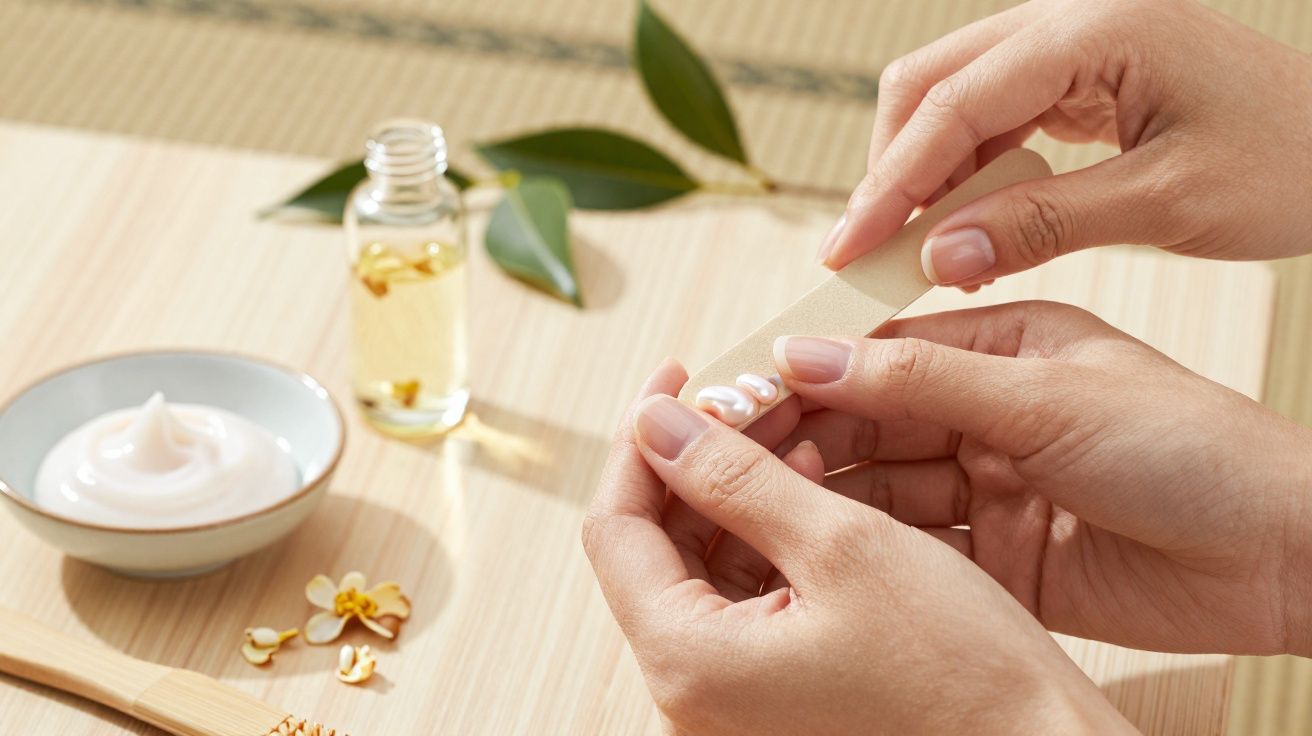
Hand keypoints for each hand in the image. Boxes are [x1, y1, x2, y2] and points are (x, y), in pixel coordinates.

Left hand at [583, 359, 1130, 734]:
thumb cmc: (958, 666)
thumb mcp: (843, 546)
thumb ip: (734, 478)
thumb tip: (657, 424)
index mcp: (688, 661)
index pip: (615, 528)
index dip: (641, 441)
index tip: (677, 377)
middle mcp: (690, 692)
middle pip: (652, 545)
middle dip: (695, 458)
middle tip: (744, 394)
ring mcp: (728, 697)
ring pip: (698, 565)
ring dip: (734, 490)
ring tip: (789, 431)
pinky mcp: (768, 693)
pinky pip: (739, 598)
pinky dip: (765, 536)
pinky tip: (809, 487)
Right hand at [772, 300, 1311, 655]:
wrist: (1283, 558)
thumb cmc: (1195, 449)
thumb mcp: (1050, 397)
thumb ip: (924, 379)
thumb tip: (812, 353)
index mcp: (1005, 344)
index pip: (881, 349)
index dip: (810, 367)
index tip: (740, 385)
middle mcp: (989, 412)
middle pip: (869, 419)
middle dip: (805, 433)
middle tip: (729, 450)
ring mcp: (991, 485)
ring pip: (883, 485)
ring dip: (828, 490)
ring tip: (757, 498)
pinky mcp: (999, 555)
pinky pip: (914, 545)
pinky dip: (867, 545)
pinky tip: (819, 544)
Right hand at [820, 0, 1311, 283]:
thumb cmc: (1292, 162)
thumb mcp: (1167, 202)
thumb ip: (1042, 224)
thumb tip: (936, 255)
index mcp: (1097, 29)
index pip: (954, 104)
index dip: (892, 182)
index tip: (849, 247)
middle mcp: (1071, 20)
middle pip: (931, 83)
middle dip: (892, 169)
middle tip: (866, 251)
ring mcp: (1072, 42)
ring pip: (951, 98)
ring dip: (922, 174)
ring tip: (912, 251)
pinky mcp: (1078, 74)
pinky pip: (991, 116)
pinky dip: (963, 173)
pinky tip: (962, 227)